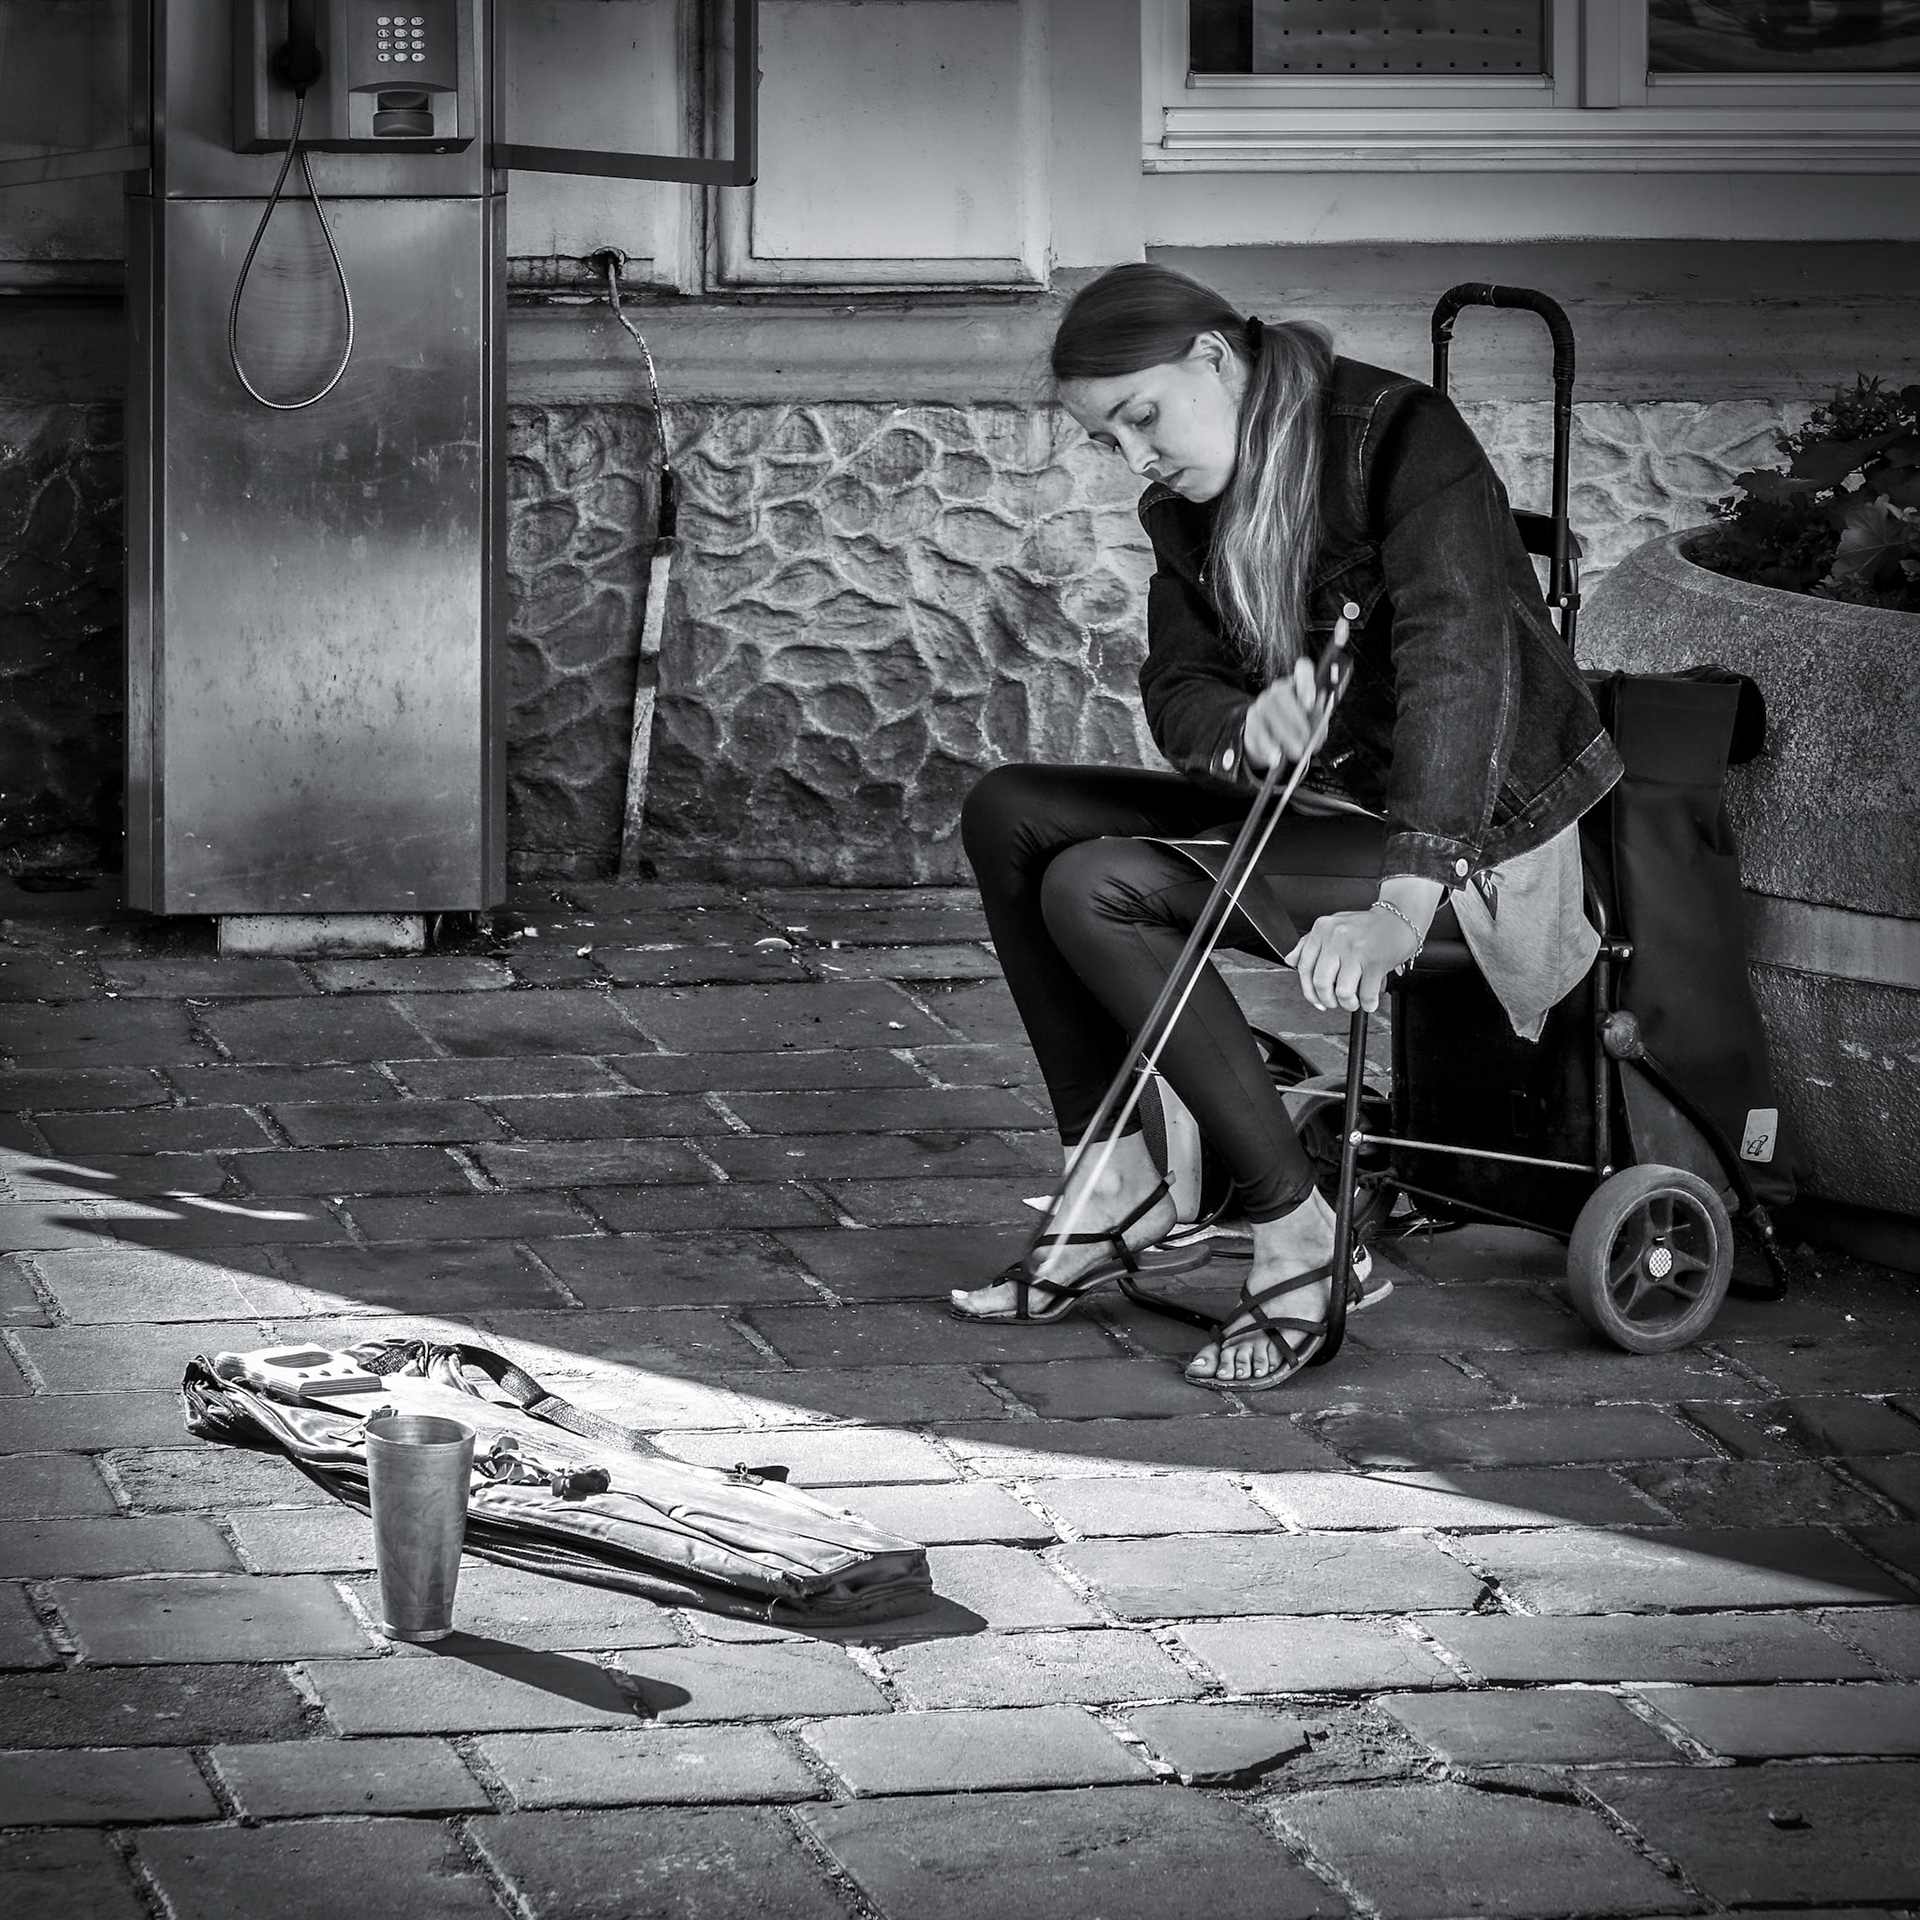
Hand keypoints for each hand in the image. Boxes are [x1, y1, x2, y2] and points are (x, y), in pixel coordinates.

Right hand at [1240, 657, 1319, 772]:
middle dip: (1296, 719)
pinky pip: (1258, 730)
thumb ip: (1319, 722)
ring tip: (1296, 752)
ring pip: (1269, 712)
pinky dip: (1269, 746)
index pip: (1304, 670)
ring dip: (1285, 735)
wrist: (1274, 745)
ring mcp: (1263, 703)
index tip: (1311, 702)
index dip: (1307, 682)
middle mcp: (1279, 690)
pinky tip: (1277, 756)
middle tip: (1306, 739)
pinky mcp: (1252, 720)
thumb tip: (1319, 722)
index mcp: (1301, 686)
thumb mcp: (1315, 726)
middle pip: (1282, 694)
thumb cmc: (1299, 731)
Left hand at [1285, 908, 1420, 1012]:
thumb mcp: (1333, 927)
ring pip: (1341, 991)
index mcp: (1323, 930)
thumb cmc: (1368, 926)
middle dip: (1327, 1000)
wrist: (1400, 918)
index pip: (1303, 966)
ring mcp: (1355, 950)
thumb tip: (1290, 959)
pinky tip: (1369, 1000)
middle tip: (1335, 1002)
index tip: (1316, 999)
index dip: (1308, 990)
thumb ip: (1309, 943)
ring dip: (1348, 1003)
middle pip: (1320, 982)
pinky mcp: (1374, 961)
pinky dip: (1368, 1003)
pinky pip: (1366, 993)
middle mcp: (1336, 938)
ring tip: (1354, 1001)